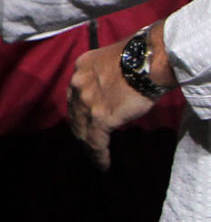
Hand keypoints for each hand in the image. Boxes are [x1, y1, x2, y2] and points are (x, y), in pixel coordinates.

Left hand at [68, 37, 161, 170]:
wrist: (146, 60)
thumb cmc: (138, 57)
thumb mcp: (110, 60)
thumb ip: (104, 75)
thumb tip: (112, 89)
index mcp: (81, 68)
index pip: (75, 95)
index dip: (79, 111)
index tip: (84, 121)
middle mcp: (78, 84)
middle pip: (75, 114)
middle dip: (80, 131)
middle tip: (87, 144)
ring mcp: (87, 101)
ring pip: (83, 131)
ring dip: (88, 147)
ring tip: (94, 159)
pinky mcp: (100, 117)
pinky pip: (96, 142)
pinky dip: (98, 155)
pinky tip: (102, 164)